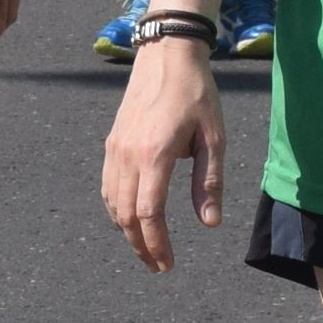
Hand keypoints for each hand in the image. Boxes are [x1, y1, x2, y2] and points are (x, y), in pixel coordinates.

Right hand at [101, 42, 228, 268]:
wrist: (166, 55)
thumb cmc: (196, 93)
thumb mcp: (214, 137)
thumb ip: (209, 182)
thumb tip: (210, 223)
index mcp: (155, 154)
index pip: (149, 212)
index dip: (157, 243)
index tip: (168, 264)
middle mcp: (128, 154)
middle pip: (126, 214)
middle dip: (140, 246)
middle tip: (157, 266)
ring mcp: (115, 149)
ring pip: (113, 203)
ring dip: (127, 231)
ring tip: (145, 249)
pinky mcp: (111, 142)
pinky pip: (108, 186)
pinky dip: (117, 210)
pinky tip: (130, 219)